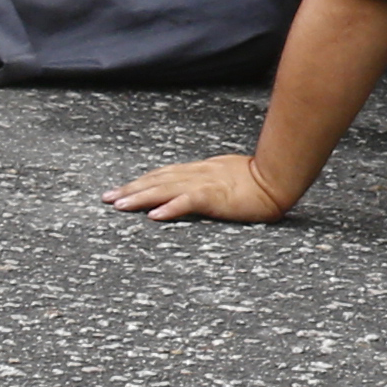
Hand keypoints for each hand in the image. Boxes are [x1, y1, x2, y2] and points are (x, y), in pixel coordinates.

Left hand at [105, 153, 302, 224]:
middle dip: (130, 189)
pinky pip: (187, 201)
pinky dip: (169, 207)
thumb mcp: (229, 176)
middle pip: (157, 180)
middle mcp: (199, 174)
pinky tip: (154, 215)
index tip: (122, 188)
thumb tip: (197, 189)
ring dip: (140, 197)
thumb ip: (211, 181)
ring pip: (165, 189)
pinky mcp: (215, 196)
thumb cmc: (261, 180)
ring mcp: (206, 184)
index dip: (142, 181)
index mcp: (202, 170)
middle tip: (106, 198)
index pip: (164, 174)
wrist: (280, 179)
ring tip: (119, 205)